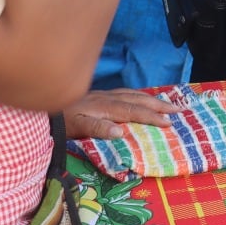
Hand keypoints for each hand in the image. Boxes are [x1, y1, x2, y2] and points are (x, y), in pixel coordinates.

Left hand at [63, 87, 182, 138]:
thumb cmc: (61, 121)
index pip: (135, 112)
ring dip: (152, 99)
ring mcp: (105, 95)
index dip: (153, 117)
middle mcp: (109, 98)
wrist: (46, 108)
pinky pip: (126, 93)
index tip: (170, 123)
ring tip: (167, 103)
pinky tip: (142, 98)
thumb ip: (97, 128)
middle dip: (160, 105)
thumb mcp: (76, 127)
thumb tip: (120, 131)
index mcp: (106, 107)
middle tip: (180, 110)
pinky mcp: (100, 95)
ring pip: (134, 95)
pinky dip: (139, 95)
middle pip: (139, 100)